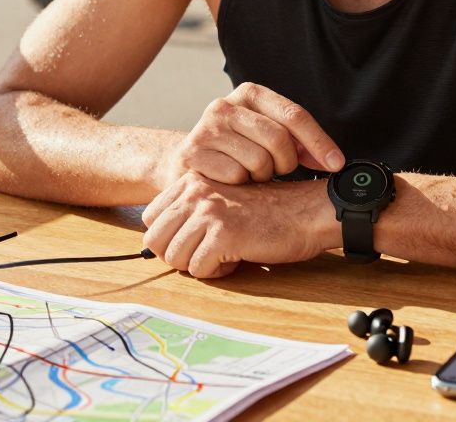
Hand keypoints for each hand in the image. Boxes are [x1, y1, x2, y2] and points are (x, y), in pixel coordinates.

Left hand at [141, 173, 337, 277]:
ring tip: (222, 256)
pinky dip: (216, 273)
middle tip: (203, 255)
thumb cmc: (266, 212)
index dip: (168, 238)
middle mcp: (196, 193)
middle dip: (176, 256)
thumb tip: (159, 245)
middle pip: (155, 240)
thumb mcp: (221, 200)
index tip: (192, 242)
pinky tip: (235, 260)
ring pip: (174, 258)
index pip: (150, 218)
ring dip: (197, 265)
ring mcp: (209, 212)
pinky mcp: (223, 235)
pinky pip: (199, 269)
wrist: (304, 212)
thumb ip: (191, 213)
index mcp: (192, 182)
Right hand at [155, 83, 344, 187]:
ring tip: (249, 173)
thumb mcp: (265, 136)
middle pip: (279, 139)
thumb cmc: (236, 151)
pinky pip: (235, 175)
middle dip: (286, 164)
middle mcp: (225, 105)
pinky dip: (240, 185)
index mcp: (250, 94)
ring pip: (258, 160)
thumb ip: (296, 140)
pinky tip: (230, 180)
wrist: (187, 162)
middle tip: (276, 171)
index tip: (335, 164)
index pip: (294, 115)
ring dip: (261, 176)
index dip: (319, 142)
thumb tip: (332, 160)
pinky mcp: (193, 153)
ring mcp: (206, 128)